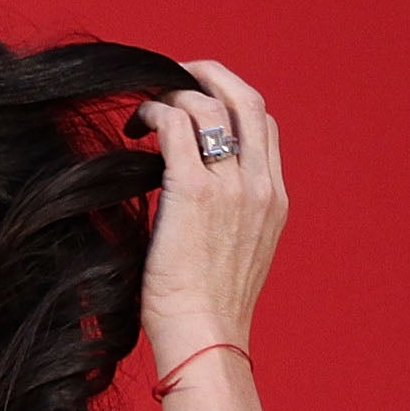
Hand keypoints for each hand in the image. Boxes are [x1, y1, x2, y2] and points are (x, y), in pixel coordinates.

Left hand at [128, 59, 288, 371]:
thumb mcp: (233, 255)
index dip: (229, 100)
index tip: (195, 99)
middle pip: (247, 100)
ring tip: (142, 111)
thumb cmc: (204, 309)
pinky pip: (177, 129)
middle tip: (170, 74)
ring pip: (209, 107)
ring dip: (172, 95)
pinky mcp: (195, 193)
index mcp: (274, 199)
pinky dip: (156, 114)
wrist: (205, 336)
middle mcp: (260, 186)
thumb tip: (188, 200)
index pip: (263, 125)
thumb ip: (223, 219)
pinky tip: (136, 127)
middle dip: (208, 75)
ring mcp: (233, 187)